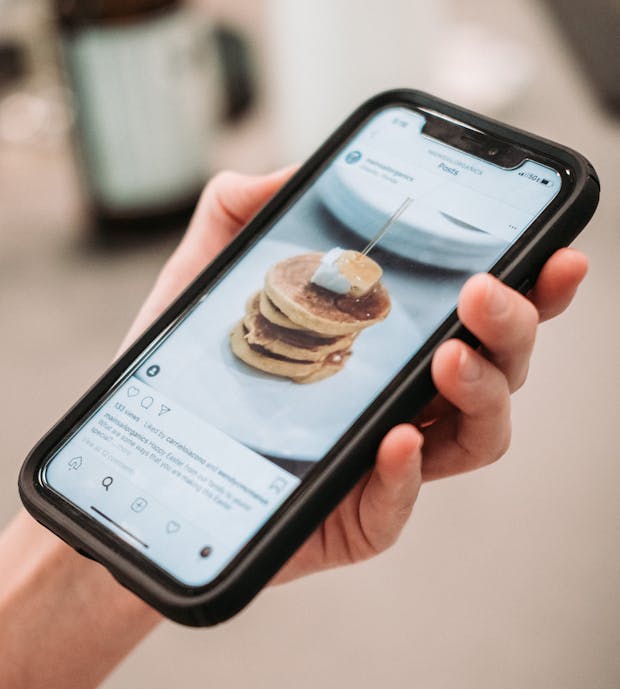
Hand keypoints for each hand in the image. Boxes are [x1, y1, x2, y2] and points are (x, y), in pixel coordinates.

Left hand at [124, 169, 587, 583]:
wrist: (135, 458)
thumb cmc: (186, 371)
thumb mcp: (204, 275)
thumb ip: (242, 212)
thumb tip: (288, 171)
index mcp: (391, 341)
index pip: (481, 314)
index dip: (533, 285)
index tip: (555, 250)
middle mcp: (404, 397)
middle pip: (502, 368)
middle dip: (515, 326)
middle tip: (483, 292)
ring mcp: (385, 462)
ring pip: (481, 435)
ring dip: (483, 390)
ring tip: (447, 354)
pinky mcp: (352, 516)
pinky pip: (403, 503)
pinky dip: (410, 472)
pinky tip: (395, 439)